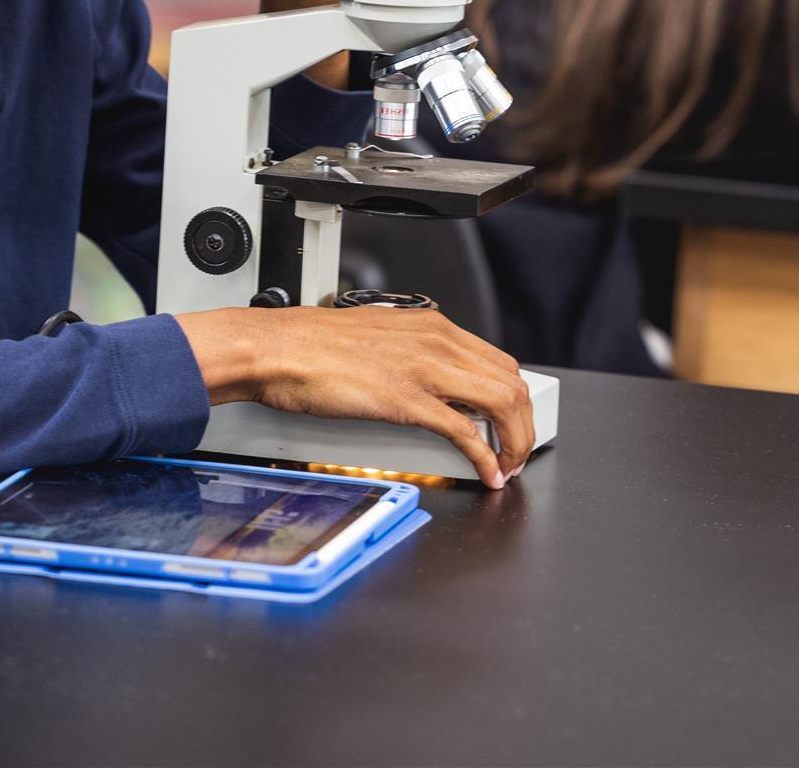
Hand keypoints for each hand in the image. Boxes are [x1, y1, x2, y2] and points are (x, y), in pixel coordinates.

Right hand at [175, 305, 535, 488]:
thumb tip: (427, 382)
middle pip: (511, 383)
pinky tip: (487, 472)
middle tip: (516, 452)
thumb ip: (409, 356)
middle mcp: (437, 342)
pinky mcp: (407, 400)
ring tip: (508, 466)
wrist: (275, 348)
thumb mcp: (377, 339)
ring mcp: (425, 370)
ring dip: (514, 441)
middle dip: (523, 424)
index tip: (510, 424)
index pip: (499, 362)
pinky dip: (485, 457)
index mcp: (432, 326)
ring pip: (501, 403)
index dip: (514, 399)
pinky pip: (465, 431)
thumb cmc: (311, 347)